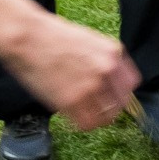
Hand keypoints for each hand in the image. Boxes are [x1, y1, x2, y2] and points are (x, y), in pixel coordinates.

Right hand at [5, 12, 139, 126]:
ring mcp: (90, 86)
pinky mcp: (71, 101)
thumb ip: (103, 59)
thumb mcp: (89, 39)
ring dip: (97, 118)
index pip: (131, 84)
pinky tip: (75, 116)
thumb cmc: (52, 35)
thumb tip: (109, 82)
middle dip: (110, 108)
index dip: (121, 93)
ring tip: (85, 113)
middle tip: (97, 108)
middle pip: (120, 104)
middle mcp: (106, 70)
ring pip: (106, 117)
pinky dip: (83, 123)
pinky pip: (87, 124)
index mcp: (112, 52)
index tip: (112, 97)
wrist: (26, 36)